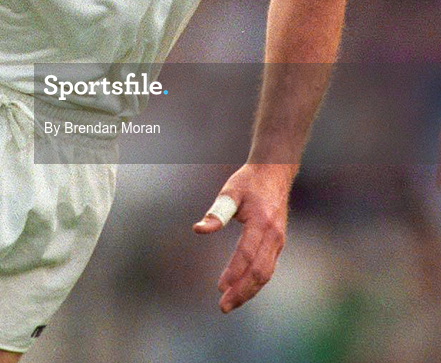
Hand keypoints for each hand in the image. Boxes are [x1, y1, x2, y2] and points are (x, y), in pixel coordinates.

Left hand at [193, 162, 289, 313]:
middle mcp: (274, 234)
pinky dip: (255, 282)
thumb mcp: (231, 191)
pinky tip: (242, 289)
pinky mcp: (278, 243)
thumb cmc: (250, 181)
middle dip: (242, 291)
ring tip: (231, 303)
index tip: (219, 287)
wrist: (275, 172)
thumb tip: (199, 230)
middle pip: (260, 271)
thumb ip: (217, 212)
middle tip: (223, 306)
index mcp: (262, 221)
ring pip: (266, 273)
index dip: (233, 272)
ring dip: (249, 291)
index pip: (247, 254)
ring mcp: (279, 240)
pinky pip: (268, 268)